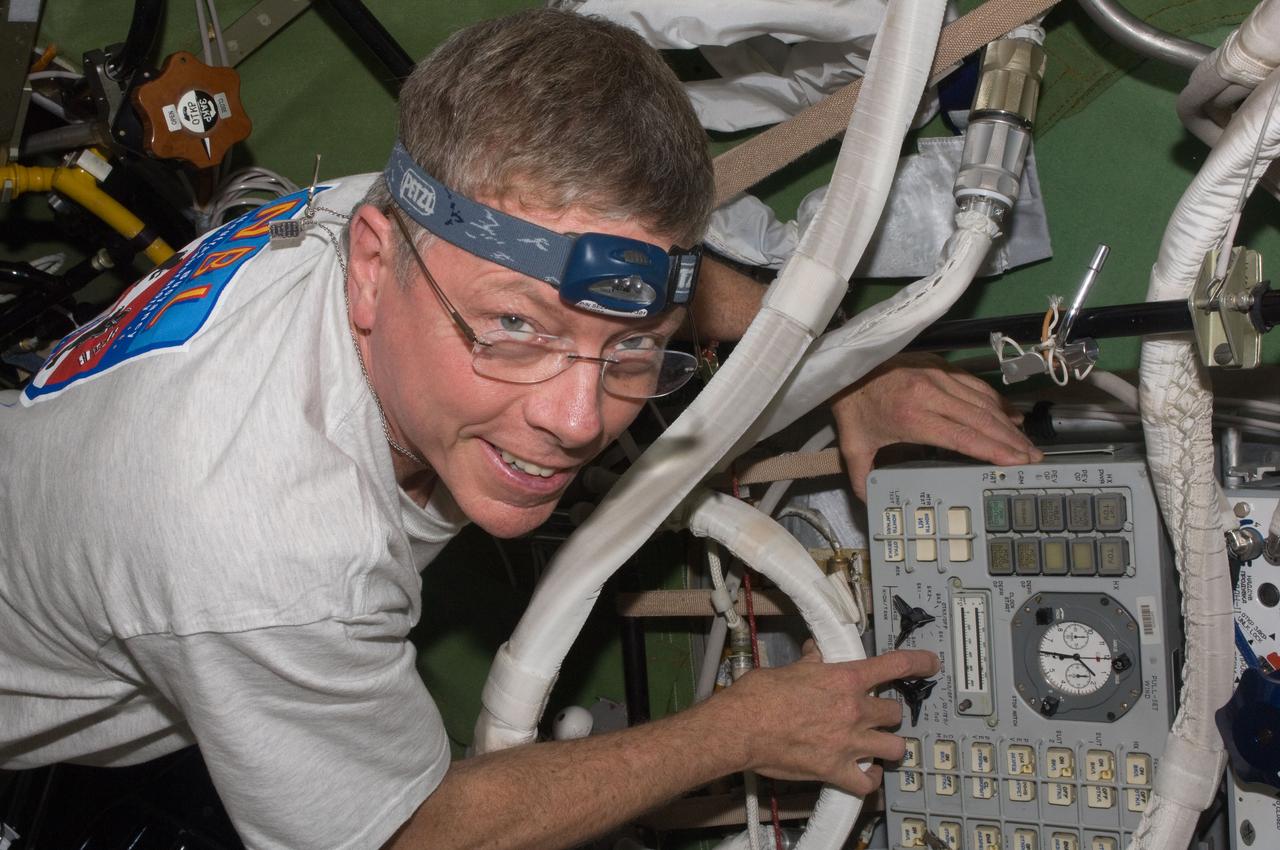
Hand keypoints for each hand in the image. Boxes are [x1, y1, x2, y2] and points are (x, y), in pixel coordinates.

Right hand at [717, 642, 939, 794]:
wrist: (741, 728)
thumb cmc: (758, 698)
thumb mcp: (790, 668)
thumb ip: (812, 662)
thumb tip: (816, 654)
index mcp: (845, 679)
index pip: (895, 666)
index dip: (919, 663)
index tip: (929, 663)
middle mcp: (854, 710)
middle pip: (896, 712)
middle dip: (889, 712)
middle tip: (878, 712)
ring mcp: (849, 743)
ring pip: (895, 747)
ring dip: (889, 745)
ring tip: (879, 744)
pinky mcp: (836, 770)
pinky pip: (868, 782)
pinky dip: (871, 780)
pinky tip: (867, 774)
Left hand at [831, 353, 1042, 499]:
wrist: (847, 361)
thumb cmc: (852, 405)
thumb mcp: (853, 444)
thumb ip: (862, 476)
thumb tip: (869, 503)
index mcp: (911, 416)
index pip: (961, 436)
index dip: (991, 449)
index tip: (1016, 462)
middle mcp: (931, 393)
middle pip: (980, 420)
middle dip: (1011, 441)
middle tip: (1034, 459)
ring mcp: (938, 376)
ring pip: (983, 402)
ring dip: (1008, 423)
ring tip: (1027, 443)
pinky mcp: (941, 365)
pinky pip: (976, 386)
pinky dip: (996, 402)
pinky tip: (1010, 416)